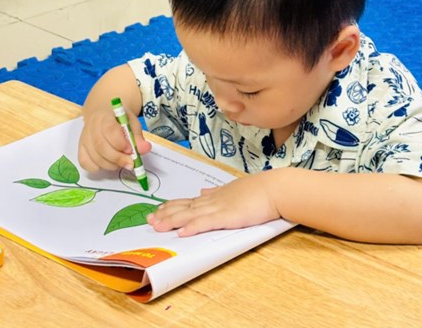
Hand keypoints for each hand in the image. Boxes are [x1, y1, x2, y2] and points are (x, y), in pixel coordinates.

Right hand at [78, 107, 150, 173]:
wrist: (103, 114)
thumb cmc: (119, 120)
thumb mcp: (131, 122)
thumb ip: (138, 136)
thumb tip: (145, 149)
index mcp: (104, 116)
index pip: (109, 130)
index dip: (120, 143)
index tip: (131, 150)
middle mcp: (91, 127)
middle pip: (101, 146)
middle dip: (118, 159)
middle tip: (130, 164)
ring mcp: (84, 139)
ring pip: (95, 158)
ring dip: (111, 165)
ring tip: (121, 162)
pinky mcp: (81, 149)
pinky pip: (86, 164)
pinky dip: (98, 168)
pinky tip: (108, 163)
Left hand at [146, 174, 279, 236]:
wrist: (273, 189)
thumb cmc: (258, 191)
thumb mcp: (233, 189)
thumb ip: (216, 192)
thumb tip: (202, 192)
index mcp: (214, 196)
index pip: (187, 202)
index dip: (171, 206)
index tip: (157, 210)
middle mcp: (212, 201)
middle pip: (184, 207)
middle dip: (165, 214)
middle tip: (148, 219)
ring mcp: (218, 208)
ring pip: (190, 214)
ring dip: (171, 220)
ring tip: (156, 226)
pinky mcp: (227, 217)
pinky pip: (206, 223)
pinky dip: (192, 227)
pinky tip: (181, 232)